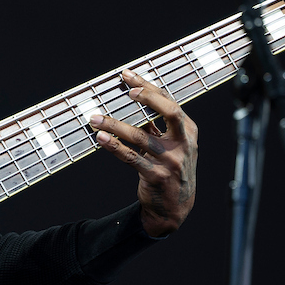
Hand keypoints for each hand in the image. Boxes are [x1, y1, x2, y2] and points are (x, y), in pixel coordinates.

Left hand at [92, 69, 198, 236]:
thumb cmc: (169, 168)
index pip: (170, 102)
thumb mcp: (171, 145)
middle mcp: (183, 144)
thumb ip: (157, 126)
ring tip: (95, 118)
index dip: (149, 88)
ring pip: (141, 137)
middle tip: (127, 91)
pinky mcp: (156, 176)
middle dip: (149, 98)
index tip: (128, 76)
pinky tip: (101, 137)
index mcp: (188, 132)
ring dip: (115, 125)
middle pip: (170, 112)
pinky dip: (114, 146)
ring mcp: (171, 161)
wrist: (173, 207)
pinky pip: (131, 158)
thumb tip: (134, 100)